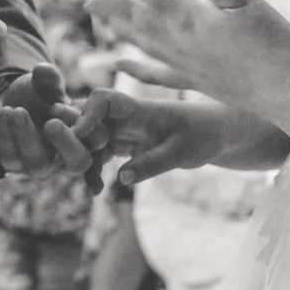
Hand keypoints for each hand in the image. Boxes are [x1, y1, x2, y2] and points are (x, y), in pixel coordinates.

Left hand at [0, 63, 92, 176]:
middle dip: (66, 144)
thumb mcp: (45, 84)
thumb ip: (49, 79)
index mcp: (84, 137)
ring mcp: (40, 166)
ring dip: (28, 137)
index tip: (66, 106)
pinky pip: (11, 158)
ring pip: (39, 164)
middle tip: (52, 124)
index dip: (86, 124)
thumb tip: (44, 70)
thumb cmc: (38, 95)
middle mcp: (67, 158)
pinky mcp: (14, 165)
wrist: (9, 103)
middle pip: (78, 163)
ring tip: (18, 111)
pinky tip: (5, 112)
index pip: (98, 139)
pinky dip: (6, 135)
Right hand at [68, 88, 226, 184]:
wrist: (214, 134)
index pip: (104, 99)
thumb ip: (153, 163)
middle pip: (87, 119)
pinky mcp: (124, 145)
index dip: (87, 114)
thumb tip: (122, 177)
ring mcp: (123, 131)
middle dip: (75, 140)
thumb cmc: (203, 135)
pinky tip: (97, 189)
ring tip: (93, 187)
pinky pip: (100, 155)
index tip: (81, 136)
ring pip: (90, 141)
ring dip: (84, 160)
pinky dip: (94, 169)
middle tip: (75, 166)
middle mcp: (125, 117)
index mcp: (139, 108)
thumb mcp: (182, 152)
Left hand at [82, 0, 289, 114]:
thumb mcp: (248, 3)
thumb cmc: (275, 44)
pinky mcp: (192, 81)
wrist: (286, 93)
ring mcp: (181, 64)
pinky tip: (120, 63)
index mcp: (189, 18)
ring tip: (90, 6)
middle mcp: (176, 42)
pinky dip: (134, 66)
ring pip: (137, 38)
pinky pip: (154, 73)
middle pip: (131, 11)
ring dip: (112, 20)